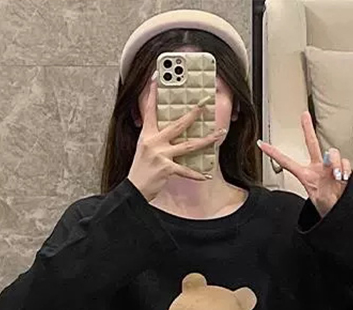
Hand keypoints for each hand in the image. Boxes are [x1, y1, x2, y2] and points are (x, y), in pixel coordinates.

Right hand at [128, 73, 225, 202]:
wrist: (134, 189)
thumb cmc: (140, 170)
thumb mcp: (143, 149)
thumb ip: (155, 139)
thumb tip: (170, 133)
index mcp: (147, 135)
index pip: (150, 110)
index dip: (152, 93)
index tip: (156, 77)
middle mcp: (154, 142)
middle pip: (178, 125)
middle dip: (193, 114)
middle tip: (204, 104)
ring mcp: (161, 155)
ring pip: (188, 145)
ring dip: (206, 140)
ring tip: (218, 135)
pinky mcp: (166, 168)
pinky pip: (186, 170)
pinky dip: (196, 175)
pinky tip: (206, 175)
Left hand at [257, 111, 350, 217]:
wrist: (340, 212)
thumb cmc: (327, 208)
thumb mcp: (319, 201)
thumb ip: (324, 183)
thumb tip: (331, 168)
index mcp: (305, 175)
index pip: (286, 161)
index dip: (273, 153)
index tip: (261, 144)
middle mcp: (317, 168)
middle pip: (311, 143)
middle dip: (307, 128)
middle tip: (304, 115)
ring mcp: (329, 167)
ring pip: (332, 153)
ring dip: (334, 163)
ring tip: (336, 176)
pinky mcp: (342, 169)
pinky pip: (344, 162)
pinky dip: (344, 168)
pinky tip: (342, 177)